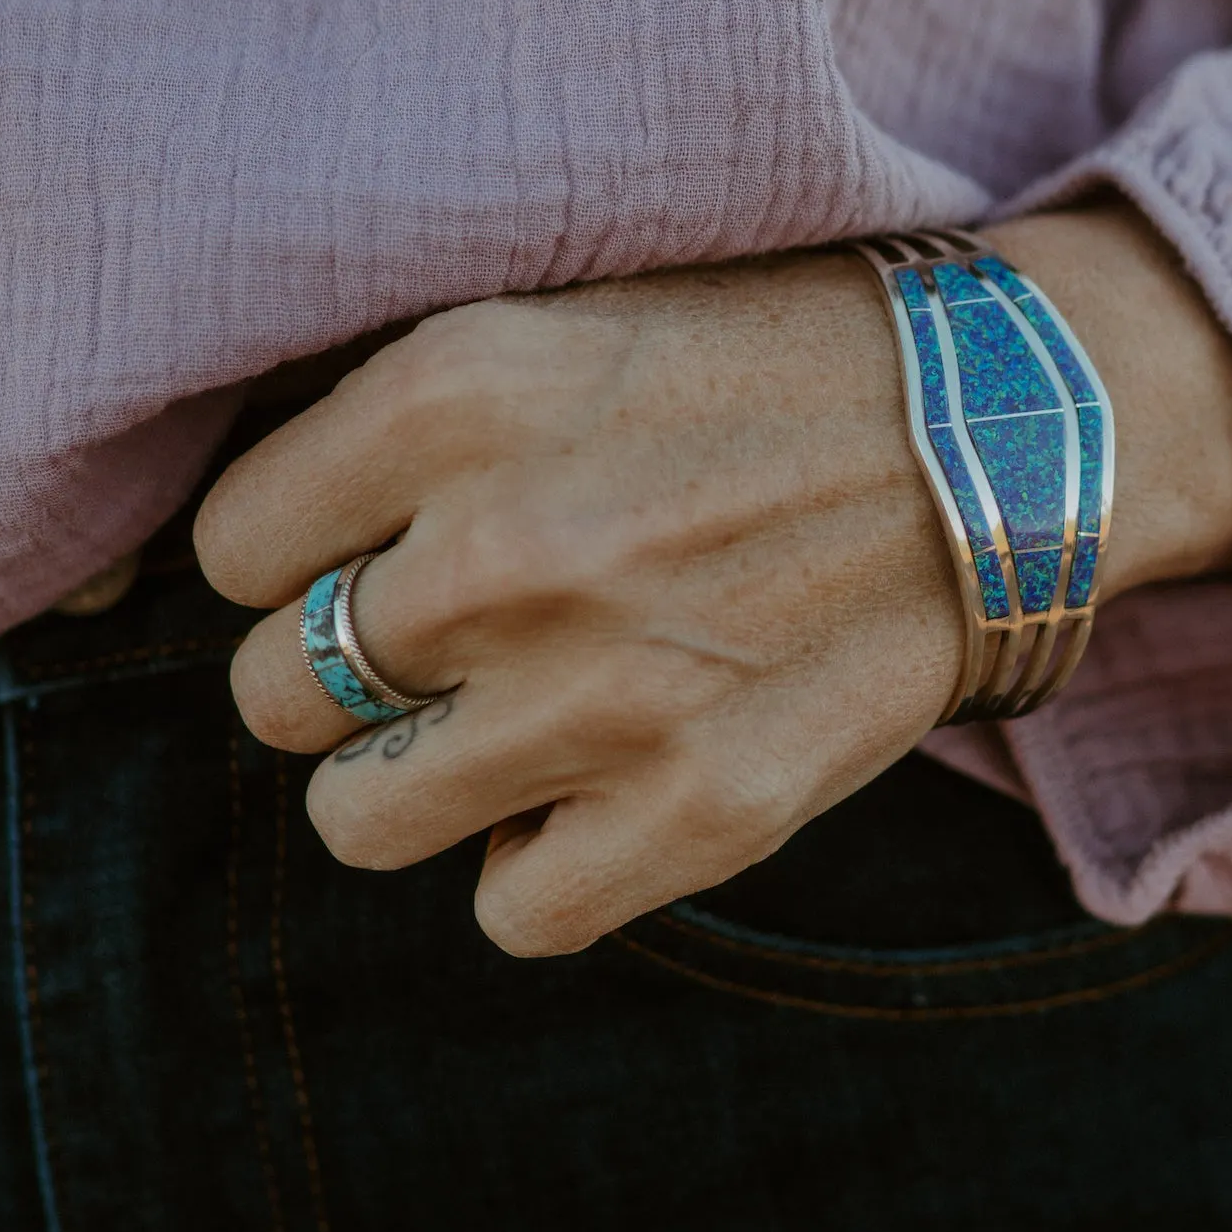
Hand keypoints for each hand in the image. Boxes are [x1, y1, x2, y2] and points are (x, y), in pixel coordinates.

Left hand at [194, 202, 1231, 954]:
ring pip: (359, 820)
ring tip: (512, 723)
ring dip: (420, 784)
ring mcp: (598, 694)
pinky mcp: (699, 811)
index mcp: (451, 393)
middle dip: (349, 676)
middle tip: (459, 640)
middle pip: (269, 695)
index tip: (375, 549)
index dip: (295, 561)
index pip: (227, 555)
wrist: (1003, 432)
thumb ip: (388, 421)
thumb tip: (236, 547)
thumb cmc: (757, 368)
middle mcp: (500, 547)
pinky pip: (512, 913)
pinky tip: (596, 792)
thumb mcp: (555, 318)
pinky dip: (540, 869)